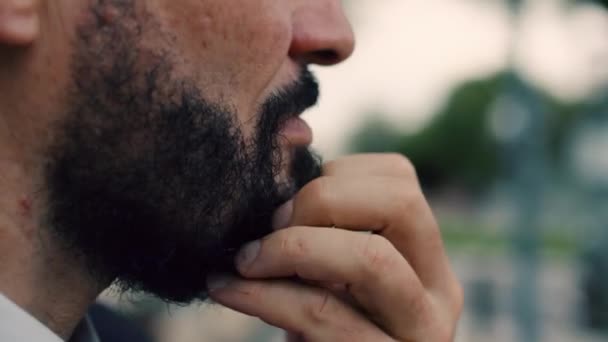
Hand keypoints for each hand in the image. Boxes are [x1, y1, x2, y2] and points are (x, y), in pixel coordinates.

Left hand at [208, 154, 462, 340]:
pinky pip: (323, 313)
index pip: (401, 180)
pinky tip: (226, 288)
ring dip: (293, 247)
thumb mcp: (328, 270)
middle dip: (324, 201)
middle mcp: (438, 290)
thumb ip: (318, 217)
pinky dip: (264, 295)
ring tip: (244, 259)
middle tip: (271, 226)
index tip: (286, 201)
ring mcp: (420, 330)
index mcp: (426, 256)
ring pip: (371, 260)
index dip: (337, 175)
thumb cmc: (322, 324)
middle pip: (402, 204)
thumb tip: (290, 130)